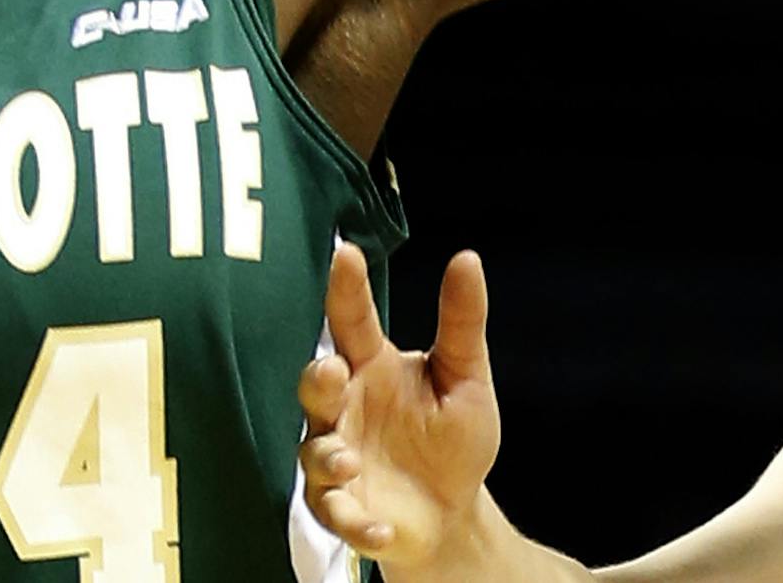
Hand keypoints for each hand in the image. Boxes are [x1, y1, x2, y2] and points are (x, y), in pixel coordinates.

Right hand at [299, 243, 501, 570]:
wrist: (454, 509)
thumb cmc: (453, 436)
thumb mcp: (466, 375)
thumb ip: (461, 321)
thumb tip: (467, 257)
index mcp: (372, 367)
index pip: (352, 321)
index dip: (346, 288)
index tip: (345, 254)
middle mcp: (347, 409)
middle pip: (316, 387)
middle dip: (317, 380)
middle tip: (332, 373)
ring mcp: (340, 459)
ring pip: (315, 453)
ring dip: (328, 457)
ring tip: (349, 462)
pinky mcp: (344, 509)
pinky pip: (336, 515)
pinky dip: (354, 523)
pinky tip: (378, 528)